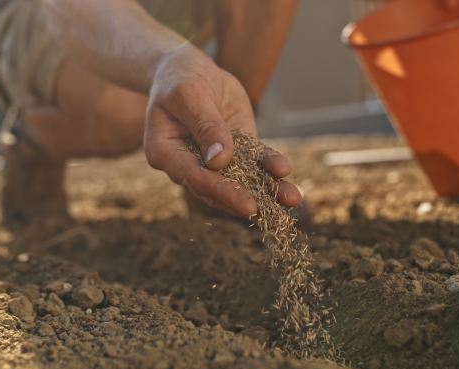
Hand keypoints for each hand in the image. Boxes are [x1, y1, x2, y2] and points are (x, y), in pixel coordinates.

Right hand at [144, 45, 301, 216]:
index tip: (246, 204)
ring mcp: (215, 158)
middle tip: (270, 212)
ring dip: (267, 191)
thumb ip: (204, 126)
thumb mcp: (189, 95)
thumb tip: (219, 161)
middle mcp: (189, 163)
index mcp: (166, 154)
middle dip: (246, 200)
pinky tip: (285, 171)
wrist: (188, 66)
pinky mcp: (236, 147)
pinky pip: (254, 161)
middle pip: (218, 188)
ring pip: (241, 179)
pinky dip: (271, 167)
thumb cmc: (179, 78)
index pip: (195, 179)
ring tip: (292, 200)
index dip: (221, 192)